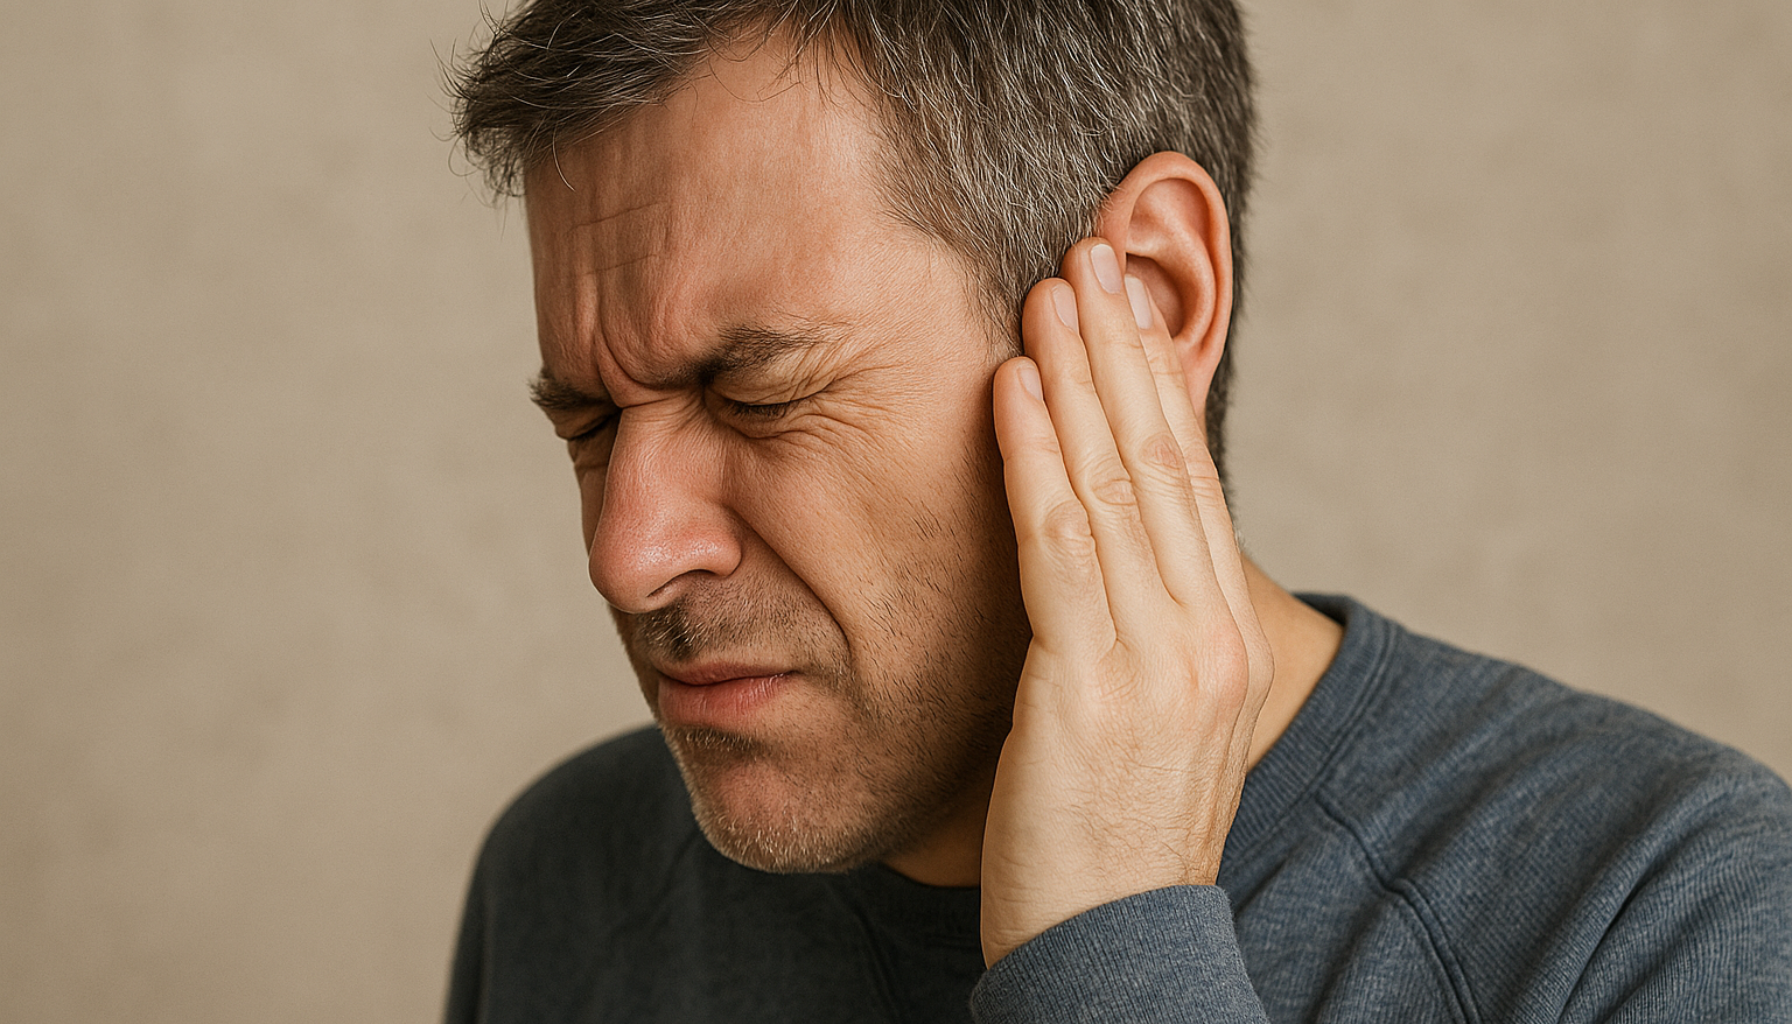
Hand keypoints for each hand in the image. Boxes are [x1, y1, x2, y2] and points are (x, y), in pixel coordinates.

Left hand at [980, 238, 1274, 966]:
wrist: (1113, 959)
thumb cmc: (1107, 841)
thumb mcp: (1145, 721)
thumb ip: (1131, 630)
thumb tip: (1090, 558)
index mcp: (1221, 640)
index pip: (1188, 484)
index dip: (1153, 386)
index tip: (1121, 309)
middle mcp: (1203, 636)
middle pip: (1161, 461)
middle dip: (1121, 350)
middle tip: (1087, 254)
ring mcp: (1156, 660)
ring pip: (1113, 483)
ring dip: (1077, 374)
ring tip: (1048, 288)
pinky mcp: (1088, 688)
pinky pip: (1058, 544)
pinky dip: (1033, 453)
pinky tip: (1009, 386)